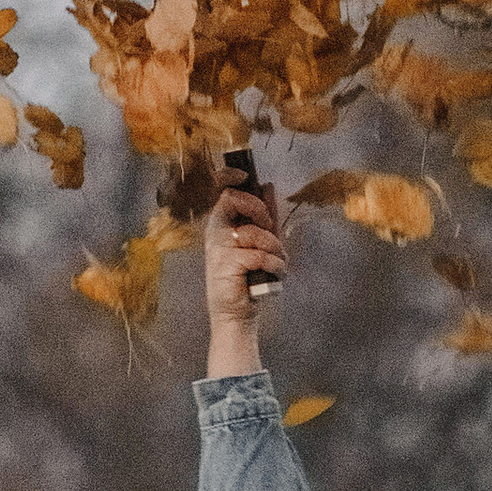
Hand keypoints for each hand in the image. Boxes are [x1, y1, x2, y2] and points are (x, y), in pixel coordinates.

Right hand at [204, 179, 287, 368]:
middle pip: (237, 200)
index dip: (233, 177)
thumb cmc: (248, 278)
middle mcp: (216, 232)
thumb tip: (268, 186)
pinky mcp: (226, 264)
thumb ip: (264, 216)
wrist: (237, 314)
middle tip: (271, 231)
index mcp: (221, 223)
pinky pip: (260, 254)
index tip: (247, 176)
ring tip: (276, 262)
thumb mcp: (260, 242)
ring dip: (275, 248)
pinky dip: (275, 265)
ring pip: (256, 232)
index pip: (224, 190)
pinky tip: (275, 274)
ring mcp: (218, 247)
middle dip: (262, 212)